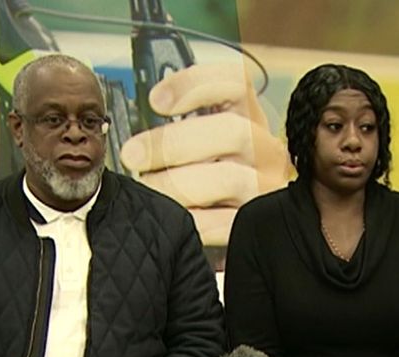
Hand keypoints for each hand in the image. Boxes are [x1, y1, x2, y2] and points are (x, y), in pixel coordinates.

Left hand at [120, 63, 291, 245]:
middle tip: (133, 155)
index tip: (156, 100)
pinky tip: (169, 215)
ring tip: (149, 189)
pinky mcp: (255, 224)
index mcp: (249, 118)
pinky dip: (189, 217)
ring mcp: (265, 188)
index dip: (195, 85)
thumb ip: (179, 132)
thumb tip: (135, 140)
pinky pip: (220, 221)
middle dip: (172, 142)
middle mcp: (264, 149)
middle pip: (232, 131)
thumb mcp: (205, 145)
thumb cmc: (213, 179)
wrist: (248, 231)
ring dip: (175, 183)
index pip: (237, 83)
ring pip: (226, 178)